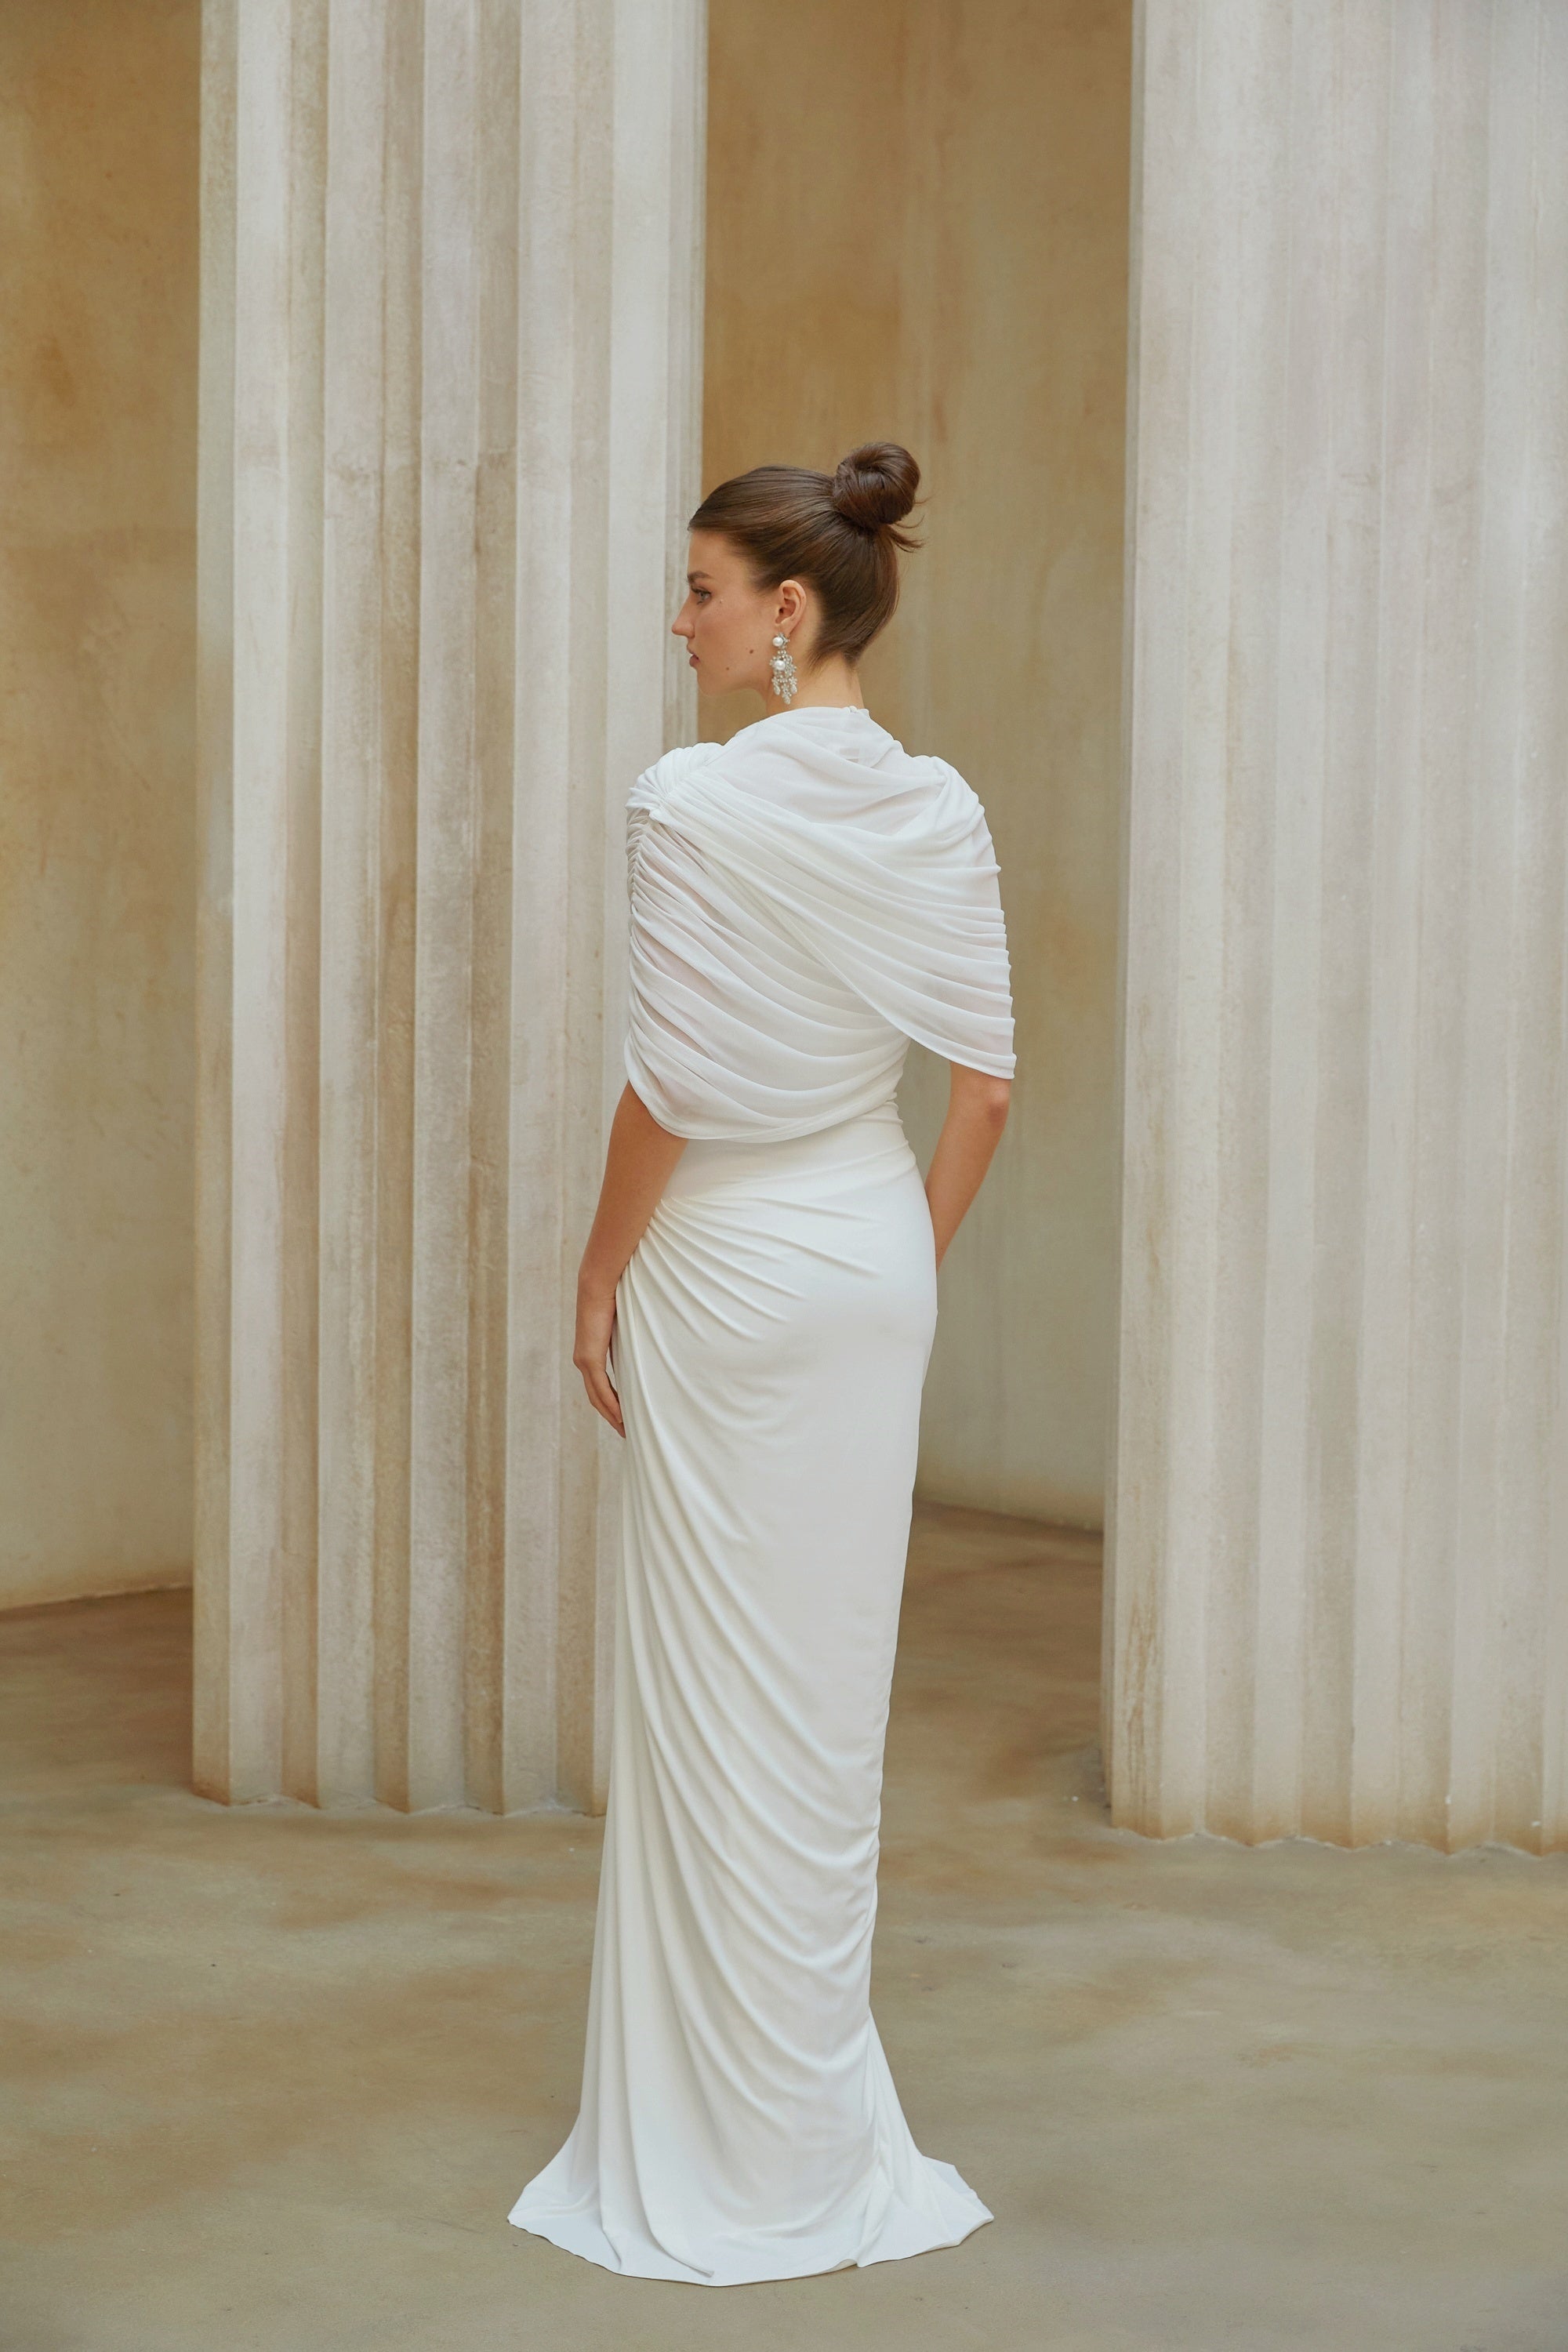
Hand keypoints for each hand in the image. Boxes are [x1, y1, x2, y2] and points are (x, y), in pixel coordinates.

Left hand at [573, 1283, 622, 1436]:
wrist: (599, 1283)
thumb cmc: (615, 1296)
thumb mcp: (624, 1321)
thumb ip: (630, 1334)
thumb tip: (648, 1336)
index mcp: (591, 1351)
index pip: (600, 1385)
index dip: (611, 1401)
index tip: (625, 1415)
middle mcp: (584, 1360)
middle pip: (597, 1397)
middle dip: (611, 1416)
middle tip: (625, 1431)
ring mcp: (584, 1361)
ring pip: (597, 1397)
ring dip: (611, 1415)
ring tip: (625, 1430)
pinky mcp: (589, 1359)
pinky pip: (601, 1388)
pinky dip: (611, 1405)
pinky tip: (621, 1417)